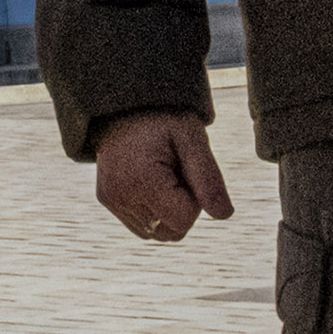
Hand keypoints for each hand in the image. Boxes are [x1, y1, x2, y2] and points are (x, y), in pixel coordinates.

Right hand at [92, 109, 231, 244]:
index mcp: (142, 181)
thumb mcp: (192, 138)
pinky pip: (143, 225)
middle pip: (173, 232)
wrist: (127, 101)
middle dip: (183, 206)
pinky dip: (154, 210)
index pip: (185, 219)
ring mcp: (112, 200)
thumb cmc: (163, 117)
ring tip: (163, 173)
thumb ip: (209, 178)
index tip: (186, 167)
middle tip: (177, 169)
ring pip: (159, 232)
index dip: (195, 197)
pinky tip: (152, 181)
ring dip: (169, 209)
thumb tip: (224, 215)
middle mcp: (120, 196)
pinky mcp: (107, 200)